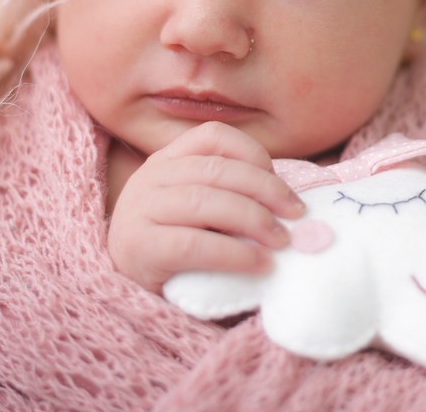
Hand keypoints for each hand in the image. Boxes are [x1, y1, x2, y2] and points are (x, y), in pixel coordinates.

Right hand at [107, 121, 305, 293]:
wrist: (130, 290)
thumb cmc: (177, 247)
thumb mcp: (199, 210)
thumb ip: (230, 194)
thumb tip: (289, 201)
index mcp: (168, 160)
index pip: (213, 135)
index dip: (252, 152)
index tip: (280, 179)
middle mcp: (150, 177)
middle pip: (216, 170)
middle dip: (265, 189)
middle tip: (296, 213)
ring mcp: (140, 211)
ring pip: (205, 202)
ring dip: (253, 219)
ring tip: (281, 240)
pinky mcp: (139, 248)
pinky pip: (194, 244)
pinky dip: (235, 254)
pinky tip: (260, 264)